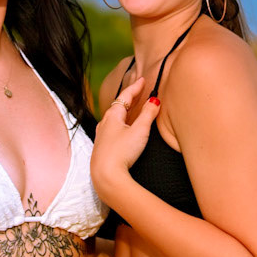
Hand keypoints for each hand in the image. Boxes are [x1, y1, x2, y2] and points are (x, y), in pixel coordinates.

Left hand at [91, 76, 159, 205]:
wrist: (105, 177)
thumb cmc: (122, 152)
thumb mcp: (139, 132)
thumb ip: (147, 115)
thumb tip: (154, 100)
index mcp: (112, 115)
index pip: (125, 96)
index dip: (135, 87)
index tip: (142, 79)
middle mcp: (104, 123)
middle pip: (118, 105)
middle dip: (129, 98)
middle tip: (139, 91)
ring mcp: (101, 136)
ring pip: (113, 117)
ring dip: (123, 110)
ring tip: (131, 108)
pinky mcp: (101, 148)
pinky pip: (111, 128)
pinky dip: (119, 122)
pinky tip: (121, 129)